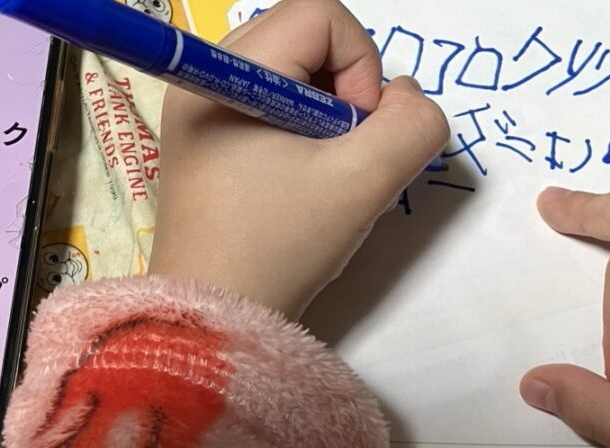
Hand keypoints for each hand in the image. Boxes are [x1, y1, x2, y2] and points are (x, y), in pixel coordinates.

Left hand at [149, 0, 448, 318]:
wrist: (210, 318)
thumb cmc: (279, 244)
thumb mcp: (364, 182)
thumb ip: (412, 125)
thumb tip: (402, 98)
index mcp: (228, 73)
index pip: (319, 16)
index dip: (359, 64)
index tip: (354, 132)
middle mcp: (203, 79)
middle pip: (302, 37)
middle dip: (343, 86)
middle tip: (341, 150)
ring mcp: (197, 112)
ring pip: (288, 72)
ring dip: (325, 112)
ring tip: (322, 170)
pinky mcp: (201, 144)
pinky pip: (267, 105)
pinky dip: (299, 131)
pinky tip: (298, 181)